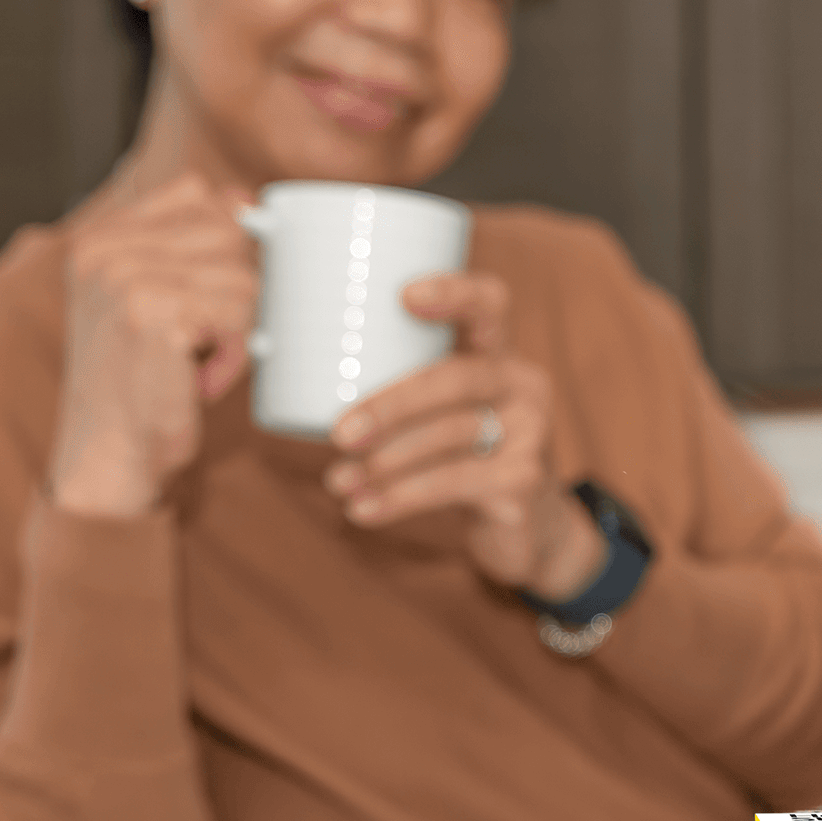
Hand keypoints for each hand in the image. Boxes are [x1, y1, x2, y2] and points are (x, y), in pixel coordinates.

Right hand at [50, 175, 257, 517]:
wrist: (109, 458)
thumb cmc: (143, 386)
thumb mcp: (158, 304)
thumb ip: (189, 249)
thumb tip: (248, 200)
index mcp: (100, 237)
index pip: (197, 193)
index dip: (228, 239)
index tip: (214, 293)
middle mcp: (105, 248)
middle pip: (229, 232)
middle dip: (237, 291)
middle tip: (204, 340)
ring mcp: (124, 276)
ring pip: (243, 275)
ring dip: (238, 329)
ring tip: (198, 362)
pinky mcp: (150, 312)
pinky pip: (240, 312)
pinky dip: (235, 354)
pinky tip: (200, 379)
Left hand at [321, 272, 607, 598]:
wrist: (523, 528)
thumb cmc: (459, 456)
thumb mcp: (439, 415)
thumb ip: (396, 386)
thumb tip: (290, 360)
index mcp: (499, 352)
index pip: (488, 304)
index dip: (454, 292)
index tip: (405, 296)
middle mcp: (523, 383)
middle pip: (455, 379)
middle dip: (391, 405)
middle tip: (339, 433)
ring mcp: (531, 433)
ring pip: (450, 436)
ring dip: (384, 462)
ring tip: (338, 481)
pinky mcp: (524, 481)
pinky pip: (453, 484)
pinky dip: (400, 499)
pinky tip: (363, 510)